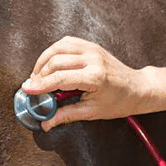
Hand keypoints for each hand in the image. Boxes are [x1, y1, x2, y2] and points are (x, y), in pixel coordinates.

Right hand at [23, 36, 148, 130]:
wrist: (137, 88)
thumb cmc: (119, 101)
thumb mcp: (92, 112)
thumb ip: (67, 115)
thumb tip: (47, 123)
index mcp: (95, 77)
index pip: (60, 78)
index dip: (40, 85)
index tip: (27, 90)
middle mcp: (93, 59)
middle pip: (55, 62)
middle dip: (39, 74)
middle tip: (33, 87)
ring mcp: (92, 49)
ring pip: (58, 48)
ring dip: (43, 61)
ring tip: (38, 76)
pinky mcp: (91, 45)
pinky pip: (66, 42)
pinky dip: (54, 51)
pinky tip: (49, 63)